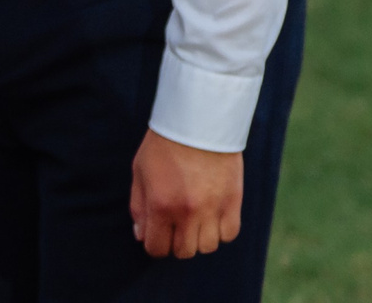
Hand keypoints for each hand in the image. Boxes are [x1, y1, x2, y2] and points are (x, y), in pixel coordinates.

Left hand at [129, 128, 243, 259]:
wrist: (199, 119)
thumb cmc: (165, 144)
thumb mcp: (140, 171)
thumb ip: (138, 206)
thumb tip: (140, 235)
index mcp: (161, 205)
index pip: (156, 248)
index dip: (155, 244)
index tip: (158, 233)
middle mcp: (187, 212)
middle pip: (183, 252)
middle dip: (176, 242)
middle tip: (176, 225)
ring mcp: (212, 209)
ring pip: (208, 247)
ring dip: (200, 237)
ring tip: (196, 218)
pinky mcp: (233, 201)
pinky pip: (229, 234)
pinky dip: (221, 230)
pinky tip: (213, 215)